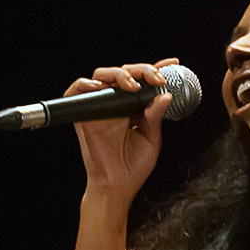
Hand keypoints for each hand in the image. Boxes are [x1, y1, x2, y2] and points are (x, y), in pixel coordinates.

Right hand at [68, 59, 179, 207]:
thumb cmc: (133, 167)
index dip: (155, 69)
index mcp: (131, 108)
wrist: (117, 186)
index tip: (172, 64)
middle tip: (155, 79)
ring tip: (132, 85)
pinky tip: (100, 87)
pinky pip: (77, 91)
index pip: (141, 80)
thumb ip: (155, 116)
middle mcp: (114, 104)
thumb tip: (164, 95)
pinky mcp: (83, 116)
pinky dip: (85, 84)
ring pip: (102, 76)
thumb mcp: (151, 138)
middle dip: (141, 70)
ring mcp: (98, 108)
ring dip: (118, 74)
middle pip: (123, 72)